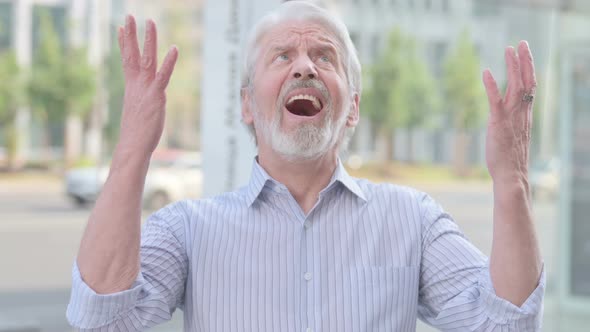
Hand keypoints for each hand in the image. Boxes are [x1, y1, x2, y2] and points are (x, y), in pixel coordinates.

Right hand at [115, 15, 177, 159]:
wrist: (134, 146)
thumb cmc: (137, 133)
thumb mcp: (138, 112)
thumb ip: (141, 102)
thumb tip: (142, 102)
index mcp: (132, 87)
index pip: (126, 60)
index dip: (123, 44)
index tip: (120, 28)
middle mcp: (137, 85)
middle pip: (132, 54)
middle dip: (130, 35)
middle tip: (129, 16)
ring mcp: (146, 89)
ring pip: (147, 59)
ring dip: (148, 40)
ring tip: (149, 22)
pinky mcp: (156, 96)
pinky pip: (163, 76)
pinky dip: (169, 62)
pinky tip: (174, 48)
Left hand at [482, 41, 535, 189]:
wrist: (511, 175)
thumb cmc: (509, 157)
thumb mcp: (513, 134)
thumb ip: (512, 121)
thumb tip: (505, 115)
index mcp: (524, 114)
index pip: (530, 86)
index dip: (528, 68)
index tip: (525, 52)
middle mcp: (521, 112)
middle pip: (526, 81)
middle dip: (524, 61)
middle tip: (521, 43)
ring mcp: (510, 117)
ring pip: (515, 86)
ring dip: (512, 66)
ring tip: (509, 49)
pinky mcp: (498, 123)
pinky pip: (495, 101)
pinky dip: (491, 85)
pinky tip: (486, 72)